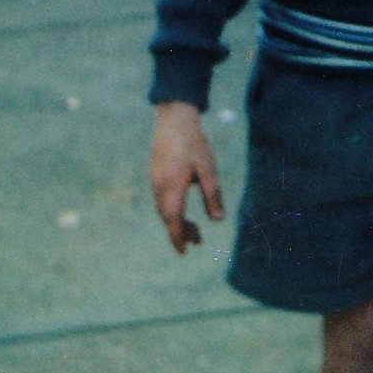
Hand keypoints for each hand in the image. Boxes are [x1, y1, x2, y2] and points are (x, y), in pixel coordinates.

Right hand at [150, 101, 224, 253]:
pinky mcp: (154, 174)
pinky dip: (171, 209)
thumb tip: (218, 220)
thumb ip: (212, 195)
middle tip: (199, 241)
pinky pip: (161, 199)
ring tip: (195, 228)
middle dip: (182, 232)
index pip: (174, 221)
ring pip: (164, 209)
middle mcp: (160, 188)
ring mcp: (154, 180)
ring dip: (177, 221)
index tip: (184, 253)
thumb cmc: (194, 144)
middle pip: (168, 218)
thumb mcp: (208, 170)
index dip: (178, 238)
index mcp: (173, 189)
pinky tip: (182, 207)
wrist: (173, 119)